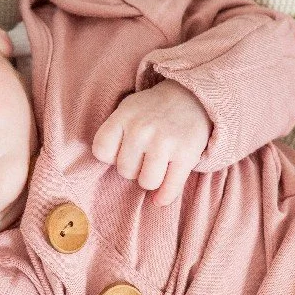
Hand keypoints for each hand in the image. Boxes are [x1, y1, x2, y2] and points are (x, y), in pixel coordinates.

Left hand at [91, 80, 210, 205]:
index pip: (101, 151)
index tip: (122, 150)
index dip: (111, 156)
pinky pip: (170, 188)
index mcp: (124, 116)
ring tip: (155, 167)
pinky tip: (160, 198)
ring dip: (150, 179)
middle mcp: (142, 129)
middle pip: (124, 171)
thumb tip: (108, 165)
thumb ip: (114, 133)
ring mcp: (165, 141)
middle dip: (134, 168)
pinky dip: (164, 197)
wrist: (192, 97)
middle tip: (144, 156)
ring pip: (146, 182)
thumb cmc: (154, 110)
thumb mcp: (129, 109)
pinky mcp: (186, 154)